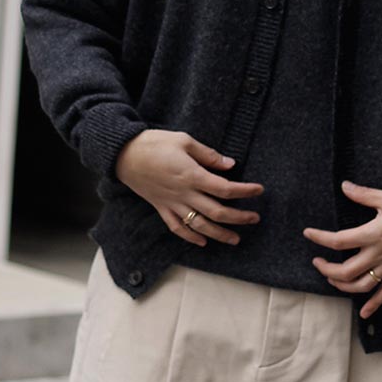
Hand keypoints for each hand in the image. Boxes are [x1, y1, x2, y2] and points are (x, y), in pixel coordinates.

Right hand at [115, 129, 263, 246]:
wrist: (123, 154)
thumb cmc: (154, 143)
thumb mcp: (184, 140)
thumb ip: (208, 154)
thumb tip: (230, 164)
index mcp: (192, 175)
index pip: (224, 188)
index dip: (244, 191)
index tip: (259, 190)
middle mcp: (184, 194)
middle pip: (216, 212)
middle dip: (238, 217)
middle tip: (254, 218)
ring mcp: (171, 203)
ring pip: (199, 225)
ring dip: (219, 234)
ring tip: (235, 239)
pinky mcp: (161, 207)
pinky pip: (177, 228)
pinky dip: (190, 237)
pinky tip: (202, 241)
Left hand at [303, 180, 381, 318]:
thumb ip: (364, 195)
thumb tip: (344, 186)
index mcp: (373, 234)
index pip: (339, 241)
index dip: (320, 238)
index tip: (308, 234)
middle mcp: (379, 254)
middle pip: (346, 271)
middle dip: (327, 270)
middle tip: (317, 262)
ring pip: (361, 285)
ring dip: (343, 286)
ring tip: (331, 279)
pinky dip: (373, 305)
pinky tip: (363, 313)